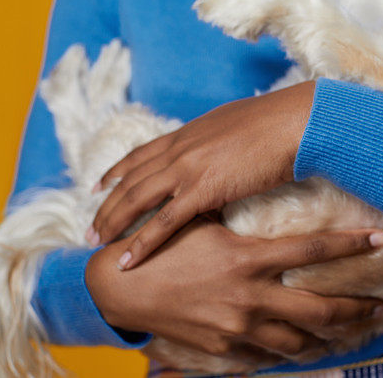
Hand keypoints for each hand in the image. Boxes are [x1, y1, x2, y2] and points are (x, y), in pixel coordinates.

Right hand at [86, 218, 382, 358]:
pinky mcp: (224, 348)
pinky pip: (266, 356)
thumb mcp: (203, 221)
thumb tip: (263, 181)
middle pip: (320, 309)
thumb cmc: (163, 248)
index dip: (352, 245)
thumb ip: (237, 212)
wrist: (120, 289)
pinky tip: (301, 346)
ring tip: (348, 330)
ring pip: (298, 340)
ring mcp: (239, 328)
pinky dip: (287, 351)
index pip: (313, 251)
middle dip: (355, 309)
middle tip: (380, 305)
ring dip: (327, 337)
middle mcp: (251, 296)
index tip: (381, 239)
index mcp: (249, 258)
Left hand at [88, 81, 314, 268]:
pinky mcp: (202, 189)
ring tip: (95, 245)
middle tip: (90, 228)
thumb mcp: (238, 125)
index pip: (141, 154)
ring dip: (113, 223)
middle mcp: (180, 149)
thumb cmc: (277, 123)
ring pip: (137, 200)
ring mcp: (187, 168)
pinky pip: (164, 222)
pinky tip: (127, 260)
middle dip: (106, 205)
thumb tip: (223, 148)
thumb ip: (220, 139)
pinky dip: (142, 243)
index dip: (116, 171)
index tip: (98, 185)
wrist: (293, 123)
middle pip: (130, 180)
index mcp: (188, 132)